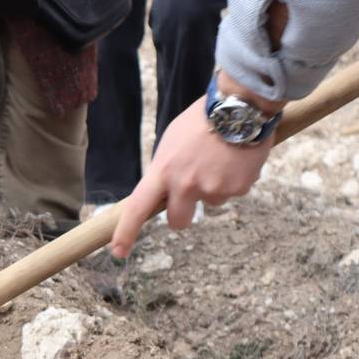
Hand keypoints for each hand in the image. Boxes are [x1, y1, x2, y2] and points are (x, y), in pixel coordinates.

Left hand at [110, 98, 273, 257]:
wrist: (241, 106)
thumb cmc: (201, 120)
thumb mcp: (171, 142)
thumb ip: (166, 170)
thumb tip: (165, 190)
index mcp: (163, 172)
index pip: (138, 209)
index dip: (126, 233)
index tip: (118, 252)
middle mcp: (185, 185)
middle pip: (178, 221)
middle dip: (182, 213)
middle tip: (191, 192)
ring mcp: (213, 189)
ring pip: (210, 203)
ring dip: (214, 188)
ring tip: (219, 159)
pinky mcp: (238, 189)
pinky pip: (232, 192)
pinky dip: (234, 180)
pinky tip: (236, 159)